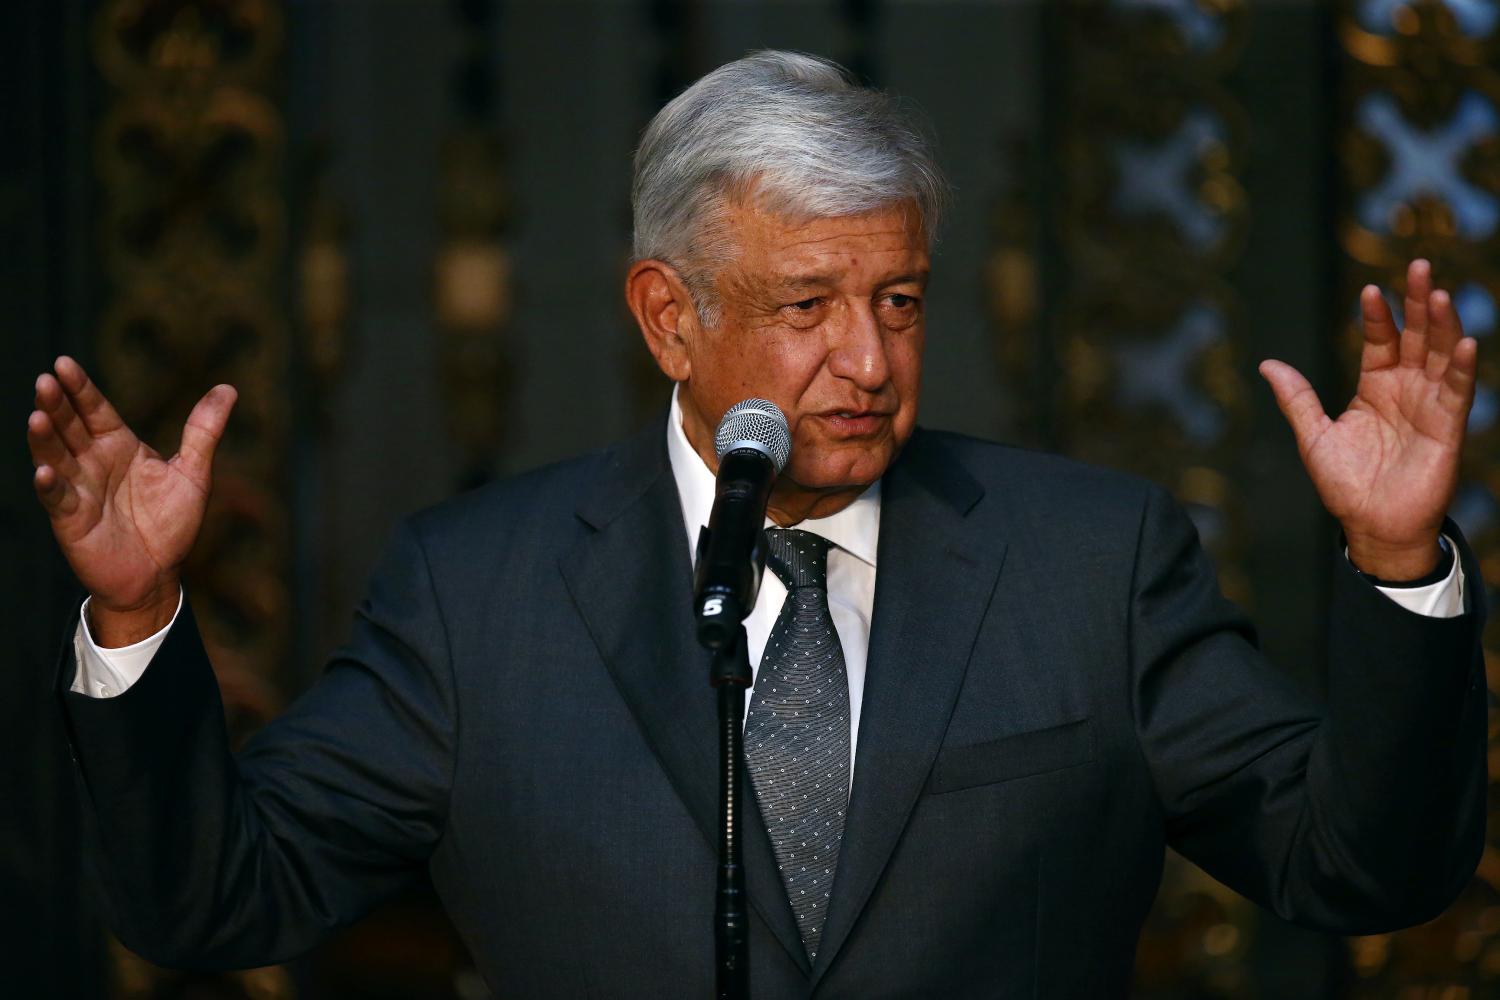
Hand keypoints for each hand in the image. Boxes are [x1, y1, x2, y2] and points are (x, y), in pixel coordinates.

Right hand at [27, 357, 236, 645]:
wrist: (158, 573)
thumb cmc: (171, 523)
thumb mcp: (193, 473)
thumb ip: (204, 431)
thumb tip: (228, 389)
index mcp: (118, 445)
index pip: (94, 409)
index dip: (80, 388)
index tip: (63, 363)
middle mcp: (93, 462)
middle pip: (69, 426)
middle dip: (56, 404)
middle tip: (45, 380)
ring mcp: (78, 488)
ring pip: (55, 457)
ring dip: (45, 438)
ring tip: (37, 416)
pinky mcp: (71, 519)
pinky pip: (57, 499)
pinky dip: (49, 485)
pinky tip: (44, 472)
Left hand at [1260, 260, 1476, 580]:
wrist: (1371, 527)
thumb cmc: (1345, 485)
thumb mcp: (1314, 436)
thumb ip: (1297, 398)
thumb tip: (1268, 363)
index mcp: (1375, 388)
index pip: (1380, 340)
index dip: (1378, 315)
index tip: (1371, 289)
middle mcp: (1406, 390)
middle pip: (1416, 337)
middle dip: (1418, 302)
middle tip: (1420, 266)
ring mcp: (1429, 406)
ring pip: (1440, 356)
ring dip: (1442, 325)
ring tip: (1439, 293)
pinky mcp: (1447, 429)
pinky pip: (1458, 394)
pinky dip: (1462, 369)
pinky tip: (1465, 343)